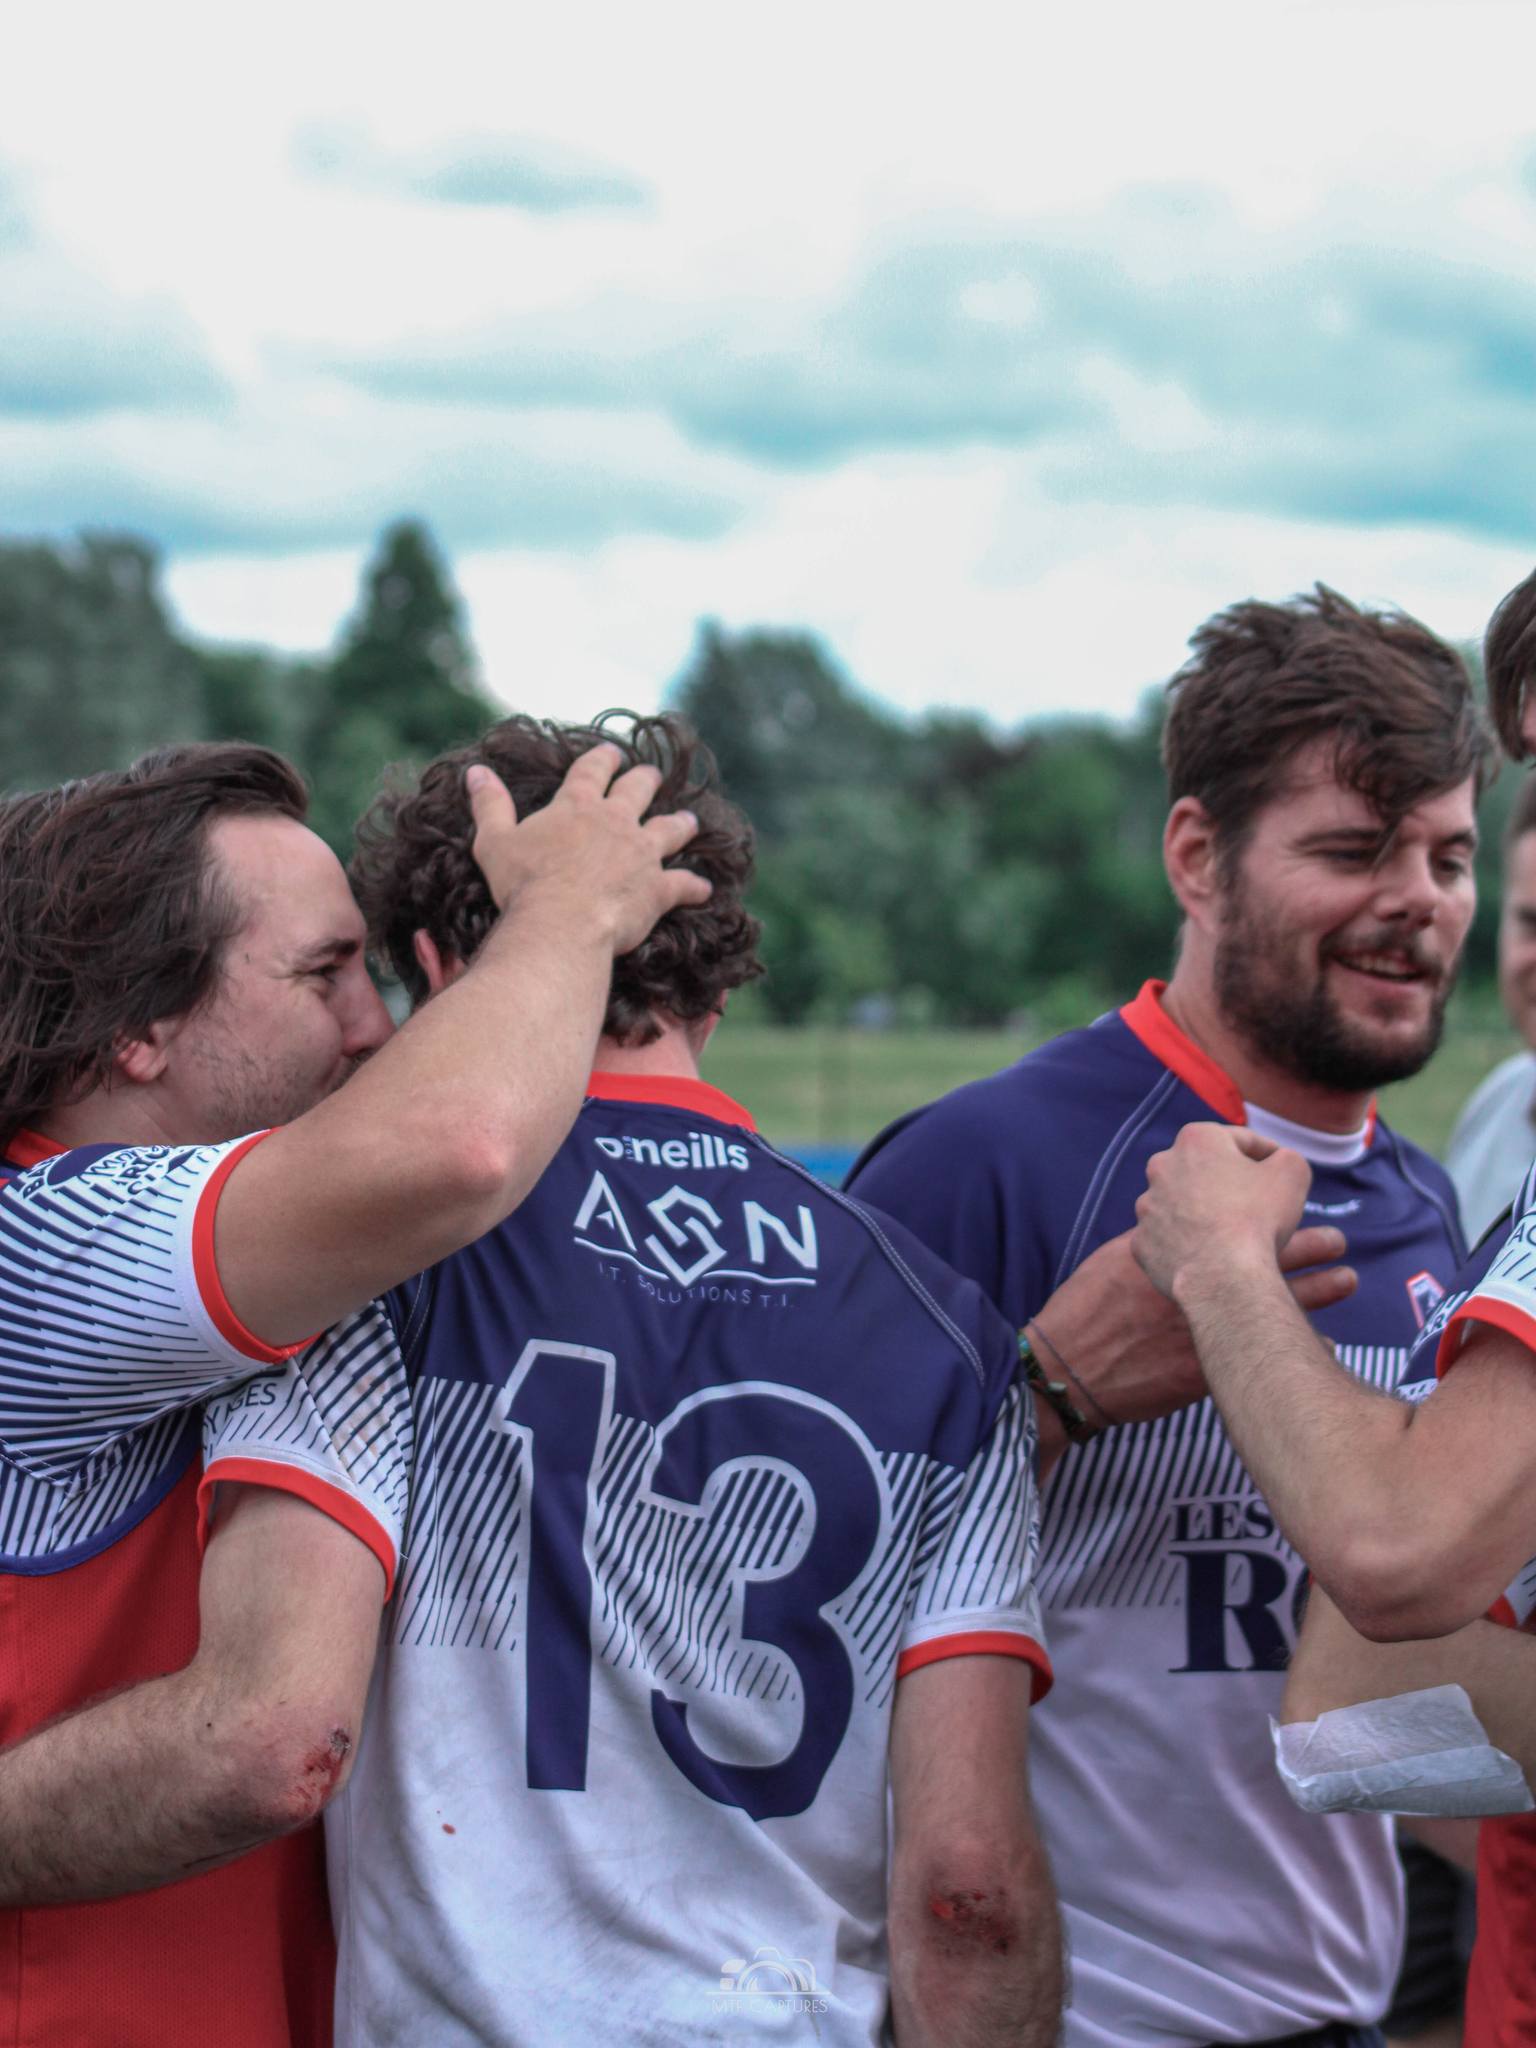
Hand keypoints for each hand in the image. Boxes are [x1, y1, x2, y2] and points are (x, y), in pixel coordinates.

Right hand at [467, 747, 710, 954]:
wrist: (561, 923)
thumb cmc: (523, 884)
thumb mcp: (494, 841)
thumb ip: (489, 805)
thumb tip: (476, 772)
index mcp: (577, 806)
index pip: (593, 771)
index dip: (603, 760)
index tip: (612, 753)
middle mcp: (615, 822)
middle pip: (638, 792)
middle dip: (645, 781)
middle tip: (652, 776)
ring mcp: (641, 854)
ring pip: (670, 831)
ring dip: (680, 825)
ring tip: (690, 821)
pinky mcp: (658, 888)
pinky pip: (684, 884)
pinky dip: (694, 886)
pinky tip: (704, 888)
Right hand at [1032, 1218, 1355, 1437]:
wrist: (1073, 1366)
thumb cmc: (1090, 1307)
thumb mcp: (1121, 1257)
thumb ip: (1164, 1243)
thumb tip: (1191, 1228)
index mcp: (1178, 1252)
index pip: (1235, 1220)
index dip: (1270, 1212)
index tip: (1289, 1204)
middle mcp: (1199, 1285)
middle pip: (1268, 1256)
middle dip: (1309, 1246)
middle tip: (1337, 1240)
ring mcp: (1209, 1327)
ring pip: (1279, 1304)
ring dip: (1318, 1291)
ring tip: (1347, 1280)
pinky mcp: (1213, 1368)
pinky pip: (1268, 1355)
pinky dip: (1298, 1348)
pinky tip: (1324, 1346)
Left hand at [1131, 1123, 1312, 1301]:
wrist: (1221, 1276)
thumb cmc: (1257, 1218)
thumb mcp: (1292, 1172)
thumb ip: (1286, 1157)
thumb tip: (1277, 1161)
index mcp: (1196, 1140)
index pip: (1238, 1140)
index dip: (1265, 1153)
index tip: (1277, 1167)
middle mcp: (1162, 1167)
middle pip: (1204, 1170)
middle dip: (1227, 1181)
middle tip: (1253, 1202)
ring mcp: (1147, 1206)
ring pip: (1181, 1204)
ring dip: (1201, 1212)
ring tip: (1229, 1232)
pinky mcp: (1141, 1242)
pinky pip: (1168, 1237)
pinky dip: (1185, 1243)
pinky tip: (1206, 1254)